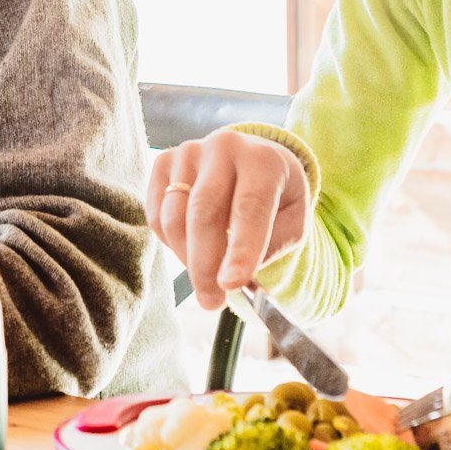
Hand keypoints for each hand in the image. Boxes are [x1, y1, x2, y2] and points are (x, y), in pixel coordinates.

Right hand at [145, 130, 310, 309]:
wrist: (253, 159)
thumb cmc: (276, 197)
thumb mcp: (293, 221)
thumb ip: (272, 248)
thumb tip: (237, 279)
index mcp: (264, 160)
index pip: (249, 208)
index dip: (240, 250)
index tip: (231, 285)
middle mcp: (224, 148)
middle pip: (204, 213)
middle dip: (205, 265)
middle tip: (212, 302)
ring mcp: (189, 152)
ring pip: (175, 218)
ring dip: (188, 259)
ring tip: (207, 277)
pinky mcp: (163, 163)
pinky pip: (157, 216)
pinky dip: (171, 244)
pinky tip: (193, 248)